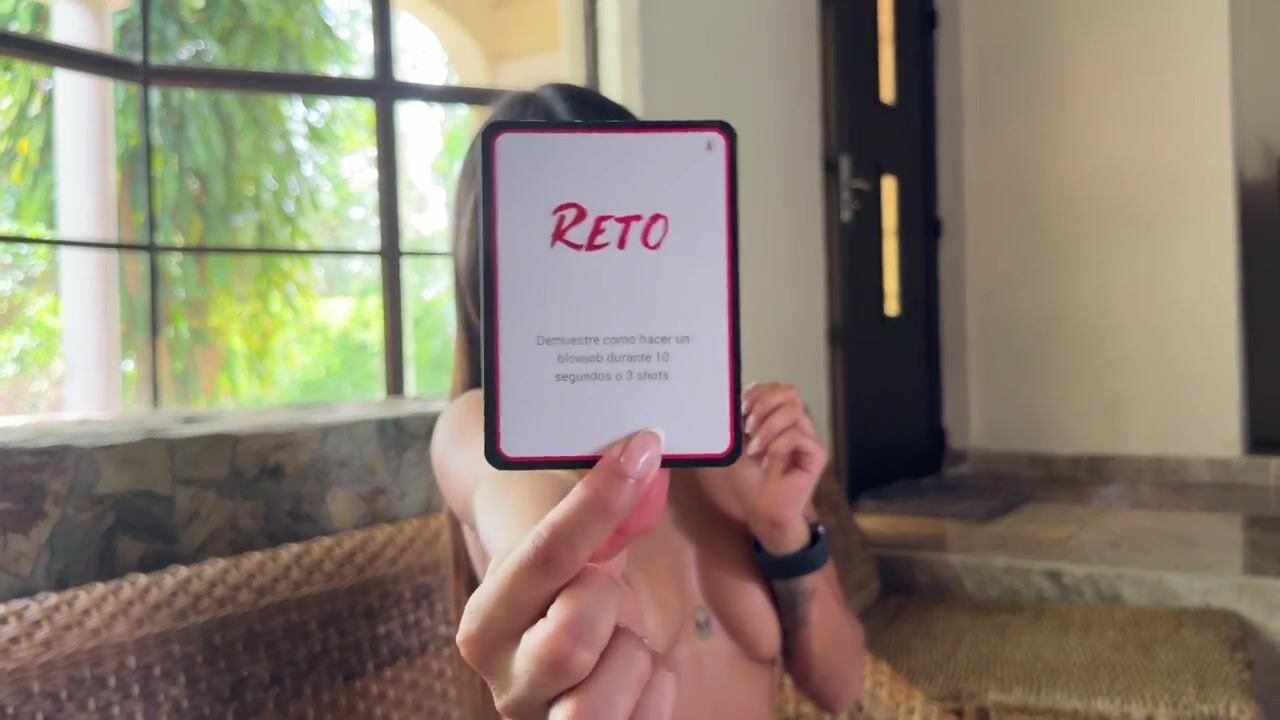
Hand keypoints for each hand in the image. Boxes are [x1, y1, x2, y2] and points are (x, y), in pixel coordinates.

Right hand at [456, 430, 676, 719]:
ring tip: (623, 638)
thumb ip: (602, 502)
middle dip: (607, 605)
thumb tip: (643, 453)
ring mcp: (543, 718)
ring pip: (593, 709)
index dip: (600, 501)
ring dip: (631, 660)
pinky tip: (641, 668)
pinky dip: (655, 692)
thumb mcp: (572, 536)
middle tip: (607, 588)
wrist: (559, 621)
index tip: (641, 449)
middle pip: (568, 645)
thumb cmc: (569, 570)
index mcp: (486, 620)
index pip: (545, 554)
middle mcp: (504, 678)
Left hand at [736, 383, 827, 553]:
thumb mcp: (737, 445)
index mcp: (778, 417)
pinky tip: (768, 464)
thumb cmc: (749, 478)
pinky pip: (799, 437)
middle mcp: (796, 424)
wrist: (760, 510)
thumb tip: (733, 399)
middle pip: (790, 392)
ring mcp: (808, 438)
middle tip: (748, 427)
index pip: (776, 388)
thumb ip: (739, 422)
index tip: (739, 410)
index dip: (758, 393)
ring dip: (768, 428)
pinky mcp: (816, 455)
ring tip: (754, 449)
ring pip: (794, 412)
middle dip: (764, 405)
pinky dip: (778, 447)